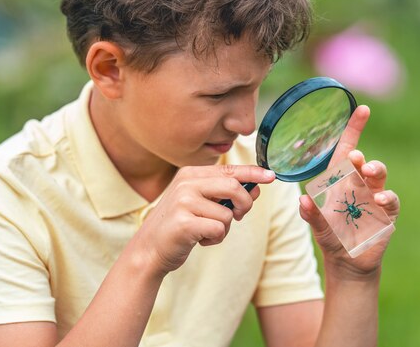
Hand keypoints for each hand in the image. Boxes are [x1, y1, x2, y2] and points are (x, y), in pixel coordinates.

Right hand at [136, 165, 275, 276]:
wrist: (149, 250)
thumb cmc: (180, 226)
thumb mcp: (201, 203)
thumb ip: (225, 193)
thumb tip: (256, 187)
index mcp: (190, 174)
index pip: (229, 169)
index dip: (253, 173)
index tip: (271, 176)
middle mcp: (186, 183)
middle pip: (233, 187)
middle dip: (244, 204)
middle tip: (239, 216)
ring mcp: (183, 202)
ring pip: (227, 213)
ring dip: (224, 228)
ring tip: (205, 232)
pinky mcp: (184, 222)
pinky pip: (218, 229)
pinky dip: (215, 238)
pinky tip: (199, 240)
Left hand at [299, 105, 399, 278]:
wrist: (347, 261)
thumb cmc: (331, 237)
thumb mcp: (318, 226)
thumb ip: (312, 215)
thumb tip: (302, 200)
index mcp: (341, 180)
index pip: (347, 149)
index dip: (354, 130)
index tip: (362, 109)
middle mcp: (360, 184)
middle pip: (364, 161)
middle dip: (360, 156)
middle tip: (354, 158)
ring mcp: (375, 197)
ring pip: (379, 176)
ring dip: (374, 171)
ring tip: (366, 172)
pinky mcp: (387, 213)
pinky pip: (389, 200)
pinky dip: (385, 198)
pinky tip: (376, 200)